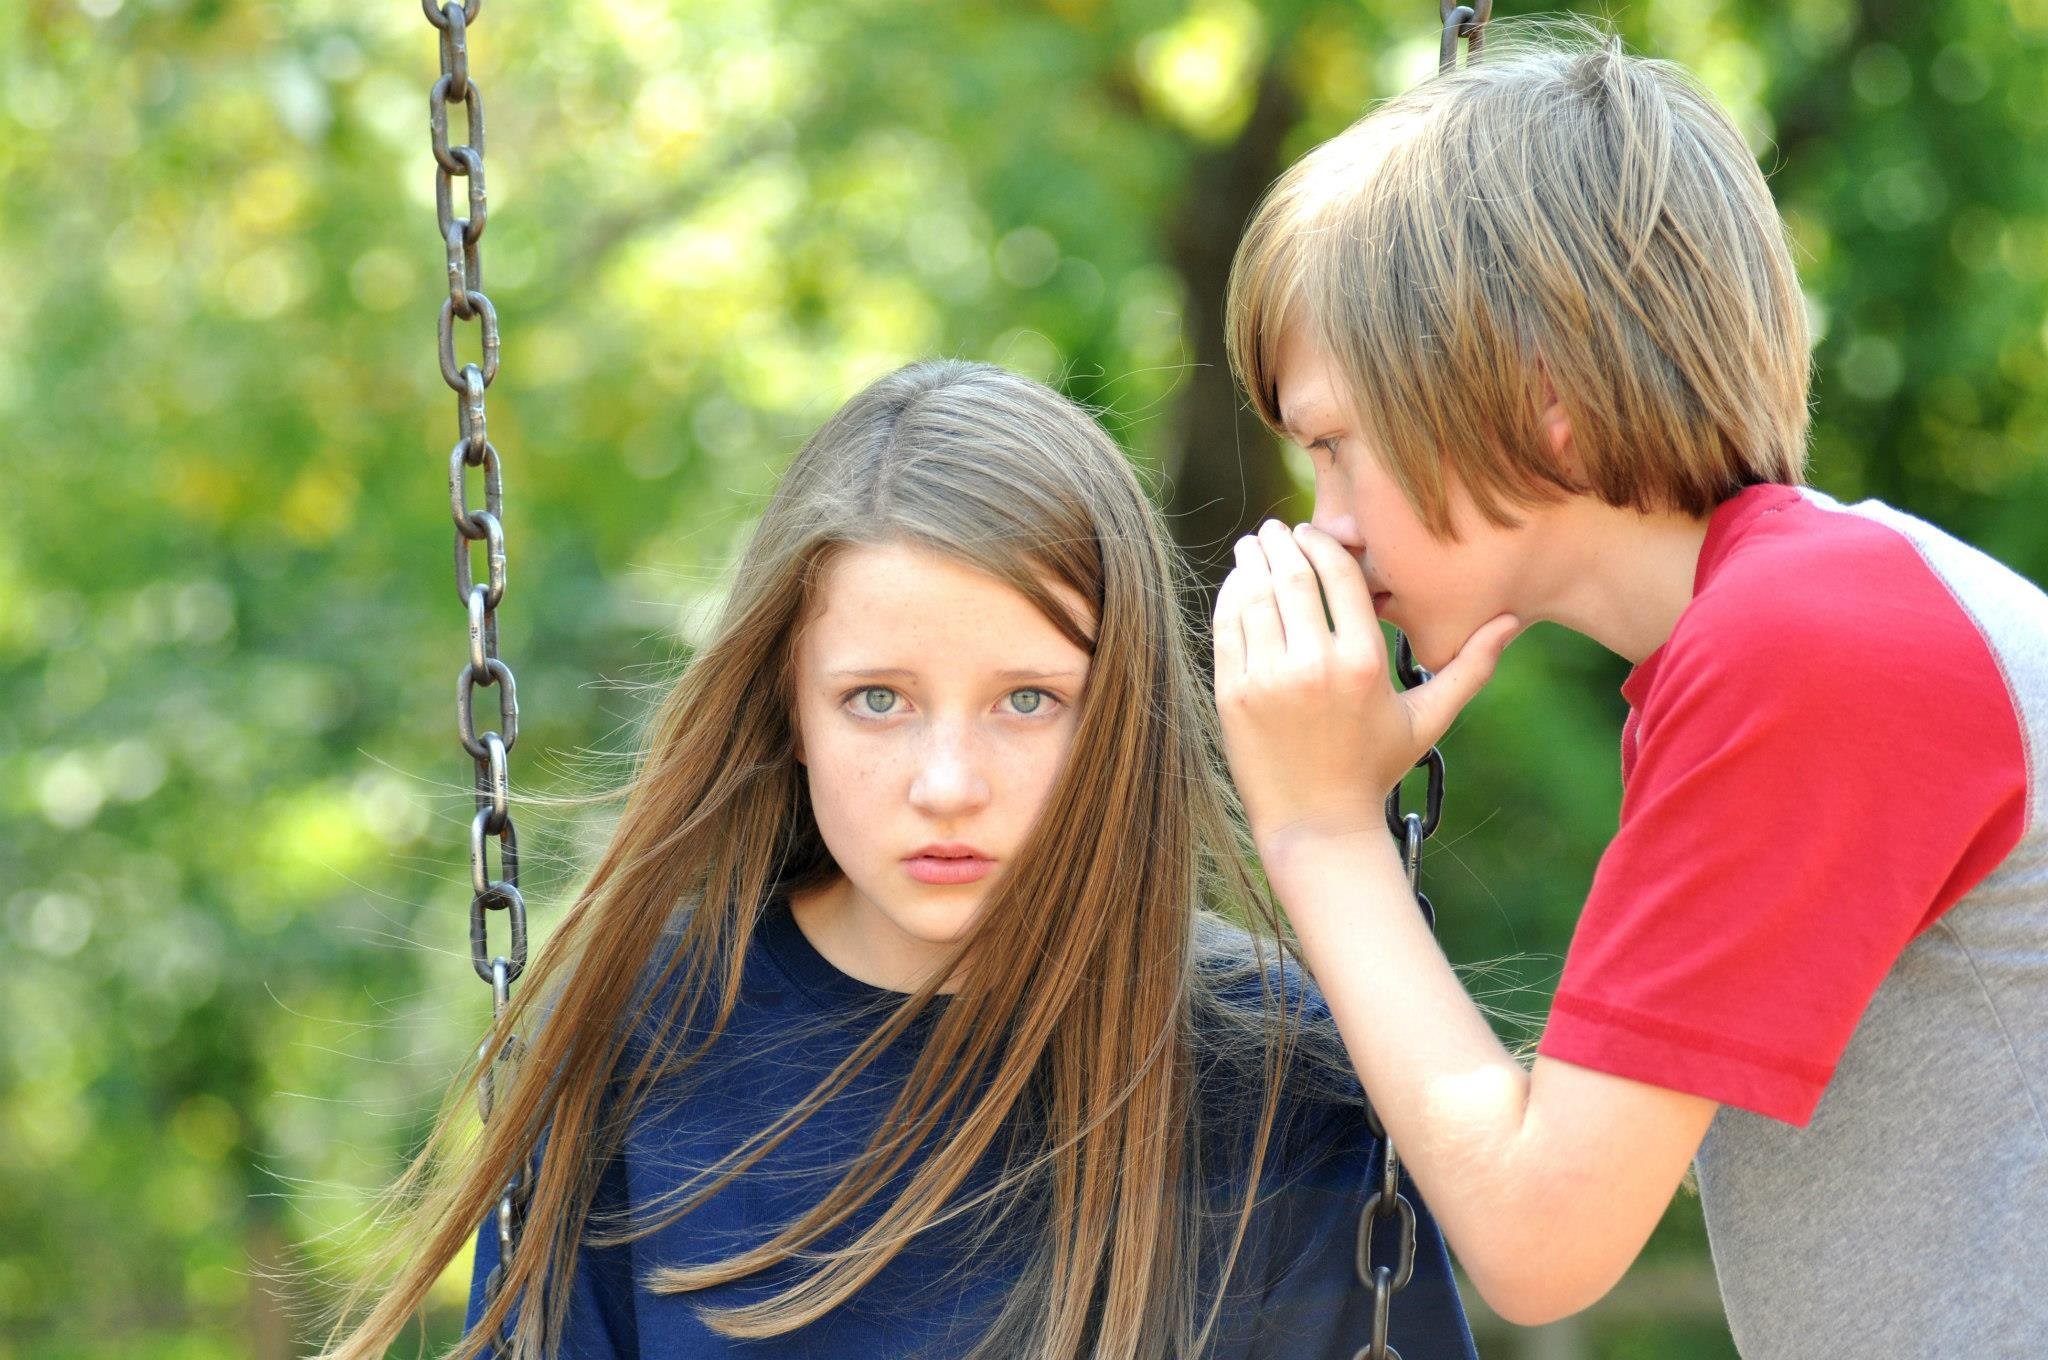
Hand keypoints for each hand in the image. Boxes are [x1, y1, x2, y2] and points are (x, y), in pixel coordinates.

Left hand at [1210, 519, 1522, 860]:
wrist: (1317, 823)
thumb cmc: (1375, 768)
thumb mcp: (1427, 719)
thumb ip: (1469, 667)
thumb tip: (1513, 621)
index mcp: (1364, 663)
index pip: (1339, 576)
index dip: (1322, 544)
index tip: (1312, 532)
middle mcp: (1314, 666)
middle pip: (1293, 577)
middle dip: (1281, 543)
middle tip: (1275, 528)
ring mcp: (1268, 680)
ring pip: (1255, 596)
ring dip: (1251, 562)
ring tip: (1252, 546)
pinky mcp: (1233, 695)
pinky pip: (1227, 628)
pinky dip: (1229, 597)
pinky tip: (1236, 583)